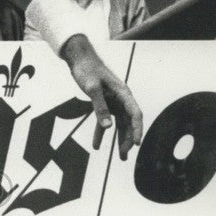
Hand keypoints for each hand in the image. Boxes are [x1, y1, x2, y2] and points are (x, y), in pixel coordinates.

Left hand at [63, 35, 142, 158]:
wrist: (79, 58)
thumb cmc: (87, 70)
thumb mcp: (92, 89)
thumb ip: (99, 107)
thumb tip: (108, 127)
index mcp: (123, 93)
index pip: (135, 114)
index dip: (137, 130)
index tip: (136, 144)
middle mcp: (121, 98)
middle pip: (129, 122)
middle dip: (128, 139)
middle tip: (124, 155)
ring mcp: (113, 101)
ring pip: (119, 124)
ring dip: (119, 140)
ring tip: (121, 157)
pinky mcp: (104, 103)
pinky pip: (105, 120)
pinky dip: (101, 132)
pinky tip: (96, 145)